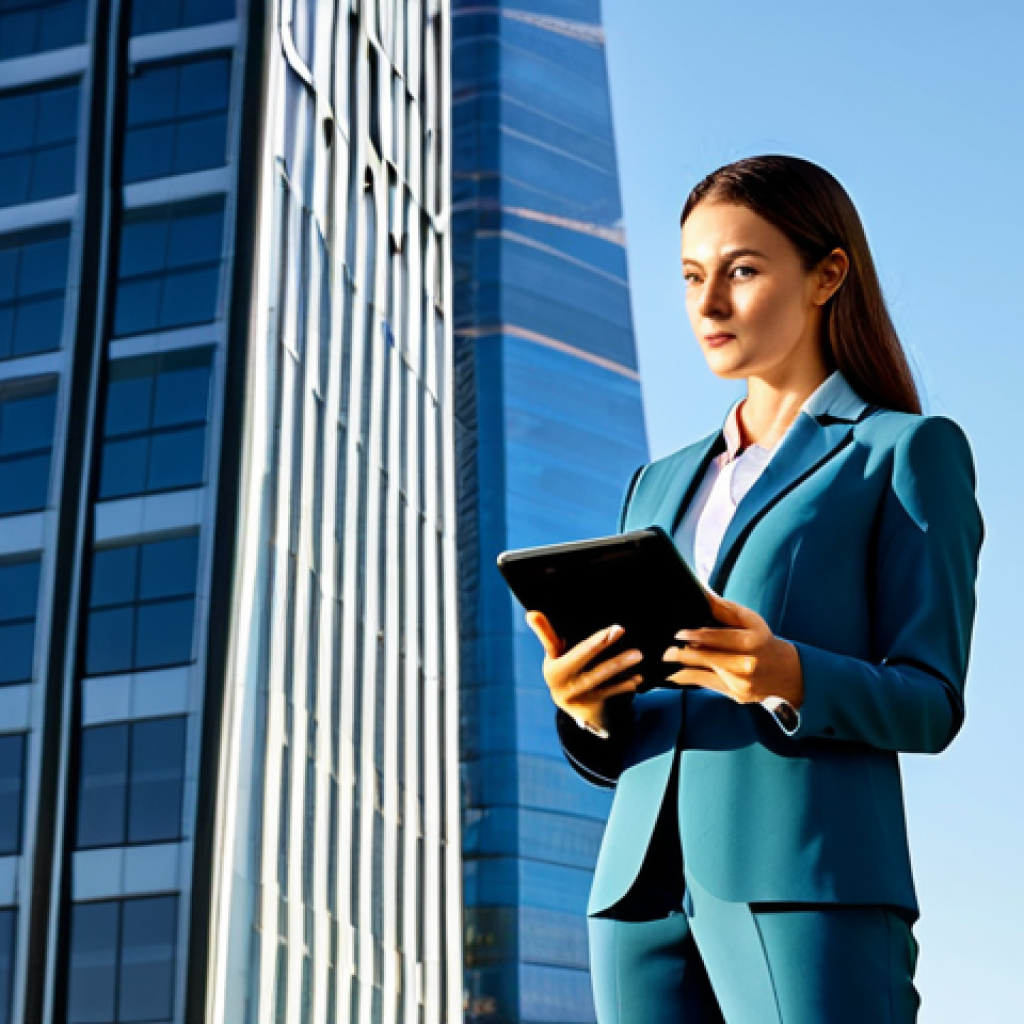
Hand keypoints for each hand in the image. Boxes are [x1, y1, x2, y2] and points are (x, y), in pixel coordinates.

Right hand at [525, 610, 642, 735]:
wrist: (567, 702)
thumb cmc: (561, 667)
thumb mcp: (551, 654)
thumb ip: (545, 634)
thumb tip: (531, 613)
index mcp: (556, 670)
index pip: (578, 653)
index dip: (596, 642)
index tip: (614, 629)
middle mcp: (568, 686)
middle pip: (593, 667)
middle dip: (609, 650)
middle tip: (625, 634)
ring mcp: (582, 697)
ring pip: (603, 680)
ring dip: (621, 667)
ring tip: (638, 655)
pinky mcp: (593, 705)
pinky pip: (611, 693)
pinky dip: (625, 685)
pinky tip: (637, 678)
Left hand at [661, 590, 803, 706]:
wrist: (785, 673)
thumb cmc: (762, 641)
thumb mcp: (750, 621)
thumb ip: (724, 609)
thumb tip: (702, 592)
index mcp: (752, 642)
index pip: (719, 637)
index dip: (696, 635)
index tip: (679, 634)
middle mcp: (746, 664)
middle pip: (707, 657)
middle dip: (683, 652)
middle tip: (666, 649)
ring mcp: (740, 682)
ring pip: (702, 672)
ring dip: (682, 664)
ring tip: (667, 657)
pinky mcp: (734, 694)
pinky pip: (704, 685)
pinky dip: (686, 679)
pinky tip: (672, 675)